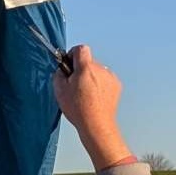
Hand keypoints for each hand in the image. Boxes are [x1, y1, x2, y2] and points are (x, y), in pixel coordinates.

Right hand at [53, 45, 133, 168]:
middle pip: (88, 61)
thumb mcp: (60, 90)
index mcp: (86, 68)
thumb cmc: (79, 110)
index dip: (72, 54)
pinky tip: (94, 97)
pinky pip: (105, 79)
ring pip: (97, 70)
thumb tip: (62, 69)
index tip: (69, 63)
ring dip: (91, 77)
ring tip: (85, 94)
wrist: (96, 125)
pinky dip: (99, 85)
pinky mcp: (116, 85)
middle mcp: (100, 70)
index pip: (81, 49)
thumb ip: (59, 74)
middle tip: (75, 85)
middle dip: (81, 69)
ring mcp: (109, 77)